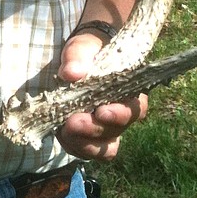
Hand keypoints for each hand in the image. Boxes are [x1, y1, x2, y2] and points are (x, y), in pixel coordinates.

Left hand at [55, 29, 146, 160]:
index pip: (136, 109)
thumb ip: (78, 55)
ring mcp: (107, 129)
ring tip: (65, 131)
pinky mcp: (90, 138)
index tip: (101, 112)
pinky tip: (61, 134)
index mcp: (130, 90)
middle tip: (73, 122)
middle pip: (117, 131)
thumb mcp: (83, 46)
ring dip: (85, 144)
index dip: (121, 114)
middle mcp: (123, 114)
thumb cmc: (88, 50)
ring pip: (105, 149)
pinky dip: (74, 146)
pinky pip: (86, 151)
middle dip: (94, 129)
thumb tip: (71, 73)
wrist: (77, 59)